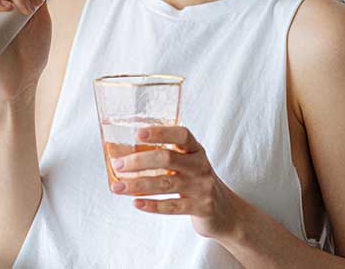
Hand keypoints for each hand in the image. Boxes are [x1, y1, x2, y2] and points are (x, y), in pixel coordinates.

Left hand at [110, 125, 240, 240]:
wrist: (226, 211)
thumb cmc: (196, 181)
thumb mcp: (188, 163)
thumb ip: (166, 156)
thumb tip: (125, 154)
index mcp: (195, 150)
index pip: (181, 135)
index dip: (160, 133)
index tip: (138, 133)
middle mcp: (200, 165)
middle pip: (167, 158)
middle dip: (139, 161)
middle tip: (118, 164)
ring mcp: (201, 187)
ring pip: (165, 184)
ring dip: (137, 185)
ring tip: (118, 187)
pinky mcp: (200, 208)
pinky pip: (171, 206)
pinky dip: (151, 205)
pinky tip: (136, 203)